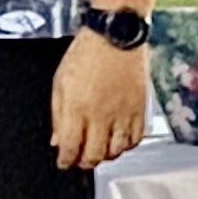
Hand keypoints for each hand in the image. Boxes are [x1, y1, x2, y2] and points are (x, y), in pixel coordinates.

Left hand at [50, 28, 148, 170]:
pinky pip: (136, 139)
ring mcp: (122, 114)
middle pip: (94, 156)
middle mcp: (100, 116)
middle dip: (84, 163)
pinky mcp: (140, 109)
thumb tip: (57, 139)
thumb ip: (57, 115)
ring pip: (116, 151)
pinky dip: (127, 145)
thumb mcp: (60, 83)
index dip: (66, 161)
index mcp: (77, 109)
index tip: (64, 162)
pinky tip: (119, 140)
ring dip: (106, 156)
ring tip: (100, 151)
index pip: (70, 149)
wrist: (115, 35)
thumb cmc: (86, 53)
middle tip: (81, 159)